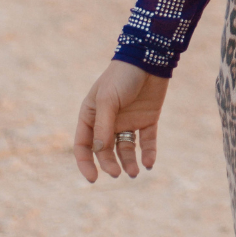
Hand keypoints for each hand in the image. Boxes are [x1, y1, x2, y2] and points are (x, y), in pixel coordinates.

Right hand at [73, 61, 168, 182]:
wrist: (149, 58)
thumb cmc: (122, 77)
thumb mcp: (108, 101)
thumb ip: (103, 126)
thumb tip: (99, 151)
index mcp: (92, 115)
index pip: (84, 145)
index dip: (86, 163)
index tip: (93, 178)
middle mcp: (109, 121)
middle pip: (106, 151)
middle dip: (110, 164)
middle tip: (118, 173)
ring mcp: (128, 121)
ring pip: (126, 149)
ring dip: (129, 162)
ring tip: (135, 172)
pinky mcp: (147, 119)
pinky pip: (146, 141)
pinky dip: (148, 153)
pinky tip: (149, 163)